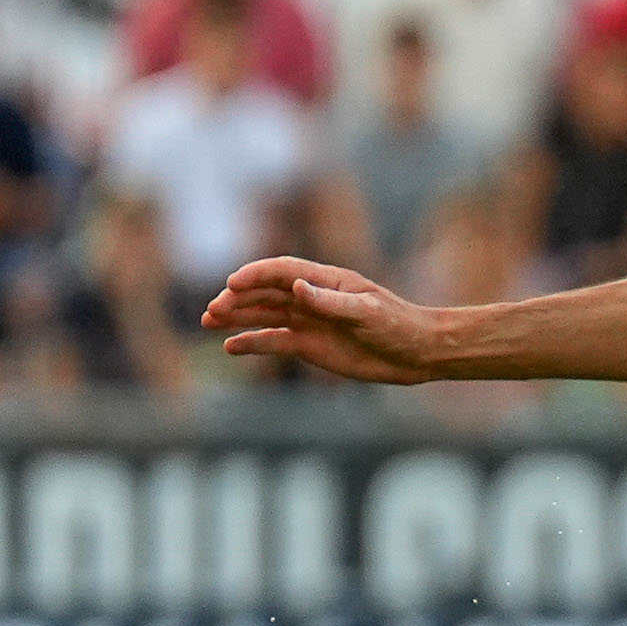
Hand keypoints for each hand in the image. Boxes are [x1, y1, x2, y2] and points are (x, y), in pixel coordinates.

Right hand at [204, 258, 446, 382]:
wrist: (418, 353)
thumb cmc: (398, 325)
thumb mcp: (367, 312)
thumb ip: (331, 302)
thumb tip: (297, 288)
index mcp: (326, 280)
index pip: (281, 271)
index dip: (255, 275)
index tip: (232, 284)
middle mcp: (311, 297)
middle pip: (265, 293)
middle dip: (237, 298)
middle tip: (212, 310)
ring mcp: (308, 321)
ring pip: (263, 315)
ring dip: (236, 317)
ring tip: (208, 322)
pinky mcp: (310, 345)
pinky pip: (274, 342)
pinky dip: (252, 343)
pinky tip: (230, 347)